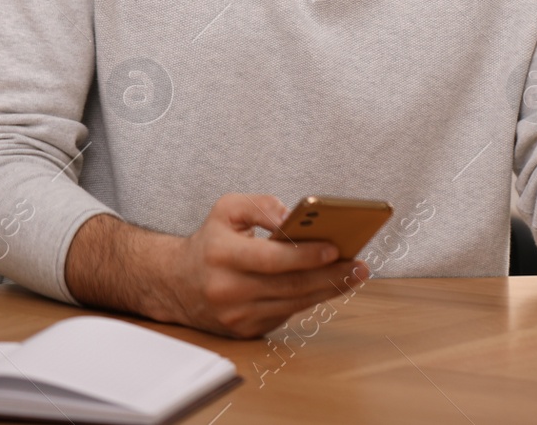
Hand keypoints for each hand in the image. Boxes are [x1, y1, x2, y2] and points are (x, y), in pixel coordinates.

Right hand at [157, 194, 367, 338]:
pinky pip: (286, 314)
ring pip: (292, 304)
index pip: (270, 259)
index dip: (304, 255)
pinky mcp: (245, 331)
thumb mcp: (227, 209)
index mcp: (221, 255)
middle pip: (289, 285)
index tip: (335, 248)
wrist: (177, 283)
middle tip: (359, 264)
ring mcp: (236, 316)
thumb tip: (293, 217)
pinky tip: (329, 286)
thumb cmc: (210, 241)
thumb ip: (261, 205)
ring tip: (354, 274)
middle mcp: (227, 290)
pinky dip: (310, 300)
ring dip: (327, 290)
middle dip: (329, 275)